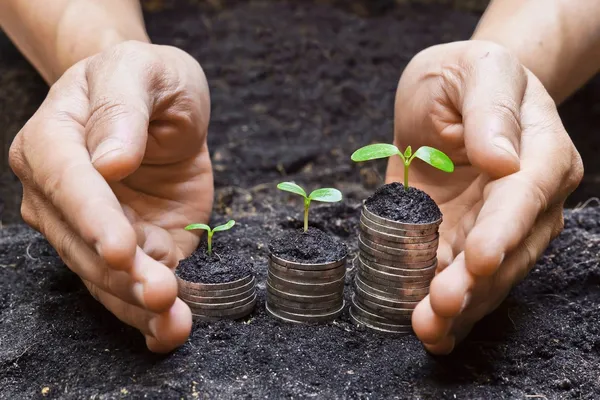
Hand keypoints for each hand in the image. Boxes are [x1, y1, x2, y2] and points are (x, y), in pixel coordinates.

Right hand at [9, 41, 212, 351]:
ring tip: (172, 321)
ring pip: (103, 275)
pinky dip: (149, 312)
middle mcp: (61, 193)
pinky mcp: (130, 246)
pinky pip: (130, 285)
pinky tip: (170, 331)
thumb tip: (109, 161)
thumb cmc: (146, 79)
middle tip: (160, 293)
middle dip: (120, 274)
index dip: (92, 218)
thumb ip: (123, 107)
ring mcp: (92, 226)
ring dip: (135, 303)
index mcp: (54, 139)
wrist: (159, 107)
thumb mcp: (142, 71)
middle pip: (81, 242)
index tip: (121, 247)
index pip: (65, 182)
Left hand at [387, 40, 582, 353]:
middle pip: (510, 248)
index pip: (526, 195)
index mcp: (541, 151)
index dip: (504, 230)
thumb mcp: (476, 69)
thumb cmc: (466, 75)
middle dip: (476, 283)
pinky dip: (449, 309)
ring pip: (489, 276)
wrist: (450, 97)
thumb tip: (502, 159)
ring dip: (460, 307)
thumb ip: (490, 107)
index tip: (479, 258)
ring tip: (428, 329)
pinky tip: (431, 332)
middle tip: (441, 307)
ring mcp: (498, 226)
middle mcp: (529, 199)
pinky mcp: (466, 241)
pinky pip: (462, 279)